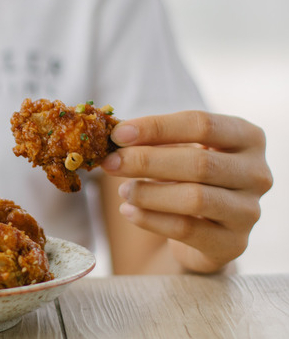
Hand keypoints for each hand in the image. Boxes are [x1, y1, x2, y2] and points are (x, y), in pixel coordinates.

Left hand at [101, 111, 272, 272]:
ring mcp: (249, 210)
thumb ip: (152, 141)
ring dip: (148, 193)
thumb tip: (113, 136)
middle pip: (198, 162)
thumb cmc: (188, 178)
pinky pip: (187, 229)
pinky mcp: (233, 243)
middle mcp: (256, 172)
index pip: (201, 124)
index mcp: (247, 137)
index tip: (118, 135)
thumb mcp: (177, 152)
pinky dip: (150, 219)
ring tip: (122, 191)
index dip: (156, 127)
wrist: (204, 230)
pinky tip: (128, 211)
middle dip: (146, 161)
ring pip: (194, 198)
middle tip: (110, 163)